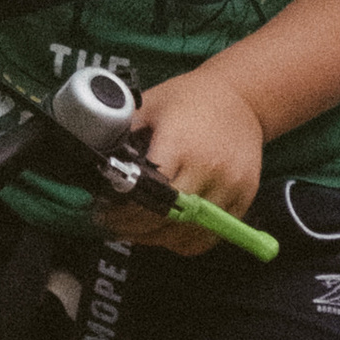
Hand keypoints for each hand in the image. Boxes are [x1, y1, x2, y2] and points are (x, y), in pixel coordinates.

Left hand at [106, 59, 264, 256]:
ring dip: (156, 239)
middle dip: (133, 227)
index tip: (103, 210)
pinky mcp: (245, 198)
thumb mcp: (150, 105)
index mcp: (181, 144)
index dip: (123, 207)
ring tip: (134, 232)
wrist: (243, 97)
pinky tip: (165, 234)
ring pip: (188, 232)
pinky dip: (184, 242)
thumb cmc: (189, 98)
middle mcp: (209, 168)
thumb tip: (93, 160)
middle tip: (112, 225)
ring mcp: (231, 186)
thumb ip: (124, 132)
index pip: (148, 191)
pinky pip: (211, 236)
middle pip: (166, 217)